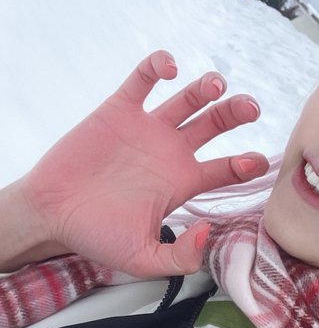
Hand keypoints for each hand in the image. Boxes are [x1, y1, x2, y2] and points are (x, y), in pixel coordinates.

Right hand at [17, 50, 268, 276]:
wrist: (52, 215)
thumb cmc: (97, 237)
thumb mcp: (144, 260)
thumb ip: (180, 257)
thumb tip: (208, 231)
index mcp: (183, 183)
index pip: (225, 169)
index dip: (245, 163)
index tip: (256, 161)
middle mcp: (171, 152)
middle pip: (215, 124)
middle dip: (235, 112)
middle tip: (251, 107)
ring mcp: (147, 129)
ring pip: (187, 100)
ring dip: (206, 88)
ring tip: (216, 86)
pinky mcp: (119, 110)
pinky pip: (143, 81)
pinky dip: (158, 68)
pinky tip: (169, 69)